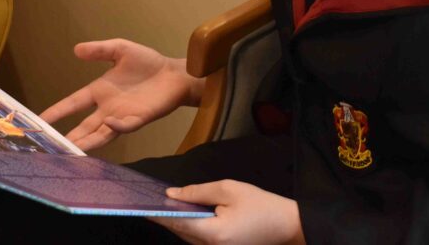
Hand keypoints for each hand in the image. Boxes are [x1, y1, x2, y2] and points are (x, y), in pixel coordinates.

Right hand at [40, 39, 202, 150]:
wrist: (174, 73)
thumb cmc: (147, 62)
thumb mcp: (119, 50)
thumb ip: (99, 50)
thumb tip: (75, 50)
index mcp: (99, 91)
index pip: (74, 103)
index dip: (58, 111)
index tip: (40, 120)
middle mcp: (107, 108)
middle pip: (84, 126)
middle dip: (70, 137)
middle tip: (52, 148)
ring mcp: (123, 116)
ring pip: (100, 133)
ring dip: (88, 141)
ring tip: (73, 151)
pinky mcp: (139, 119)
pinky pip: (125, 126)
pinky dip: (117, 127)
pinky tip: (109, 124)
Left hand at [150, 181, 304, 244]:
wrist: (288, 225)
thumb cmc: (260, 205)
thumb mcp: (228, 190)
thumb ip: (197, 192)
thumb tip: (172, 194)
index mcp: (213, 234)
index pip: (177, 223)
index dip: (157, 213)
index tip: (139, 204)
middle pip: (180, 231)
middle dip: (163, 215)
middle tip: (145, 199)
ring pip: (187, 235)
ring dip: (174, 220)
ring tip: (158, 202)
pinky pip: (198, 237)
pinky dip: (188, 225)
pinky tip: (180, 212)